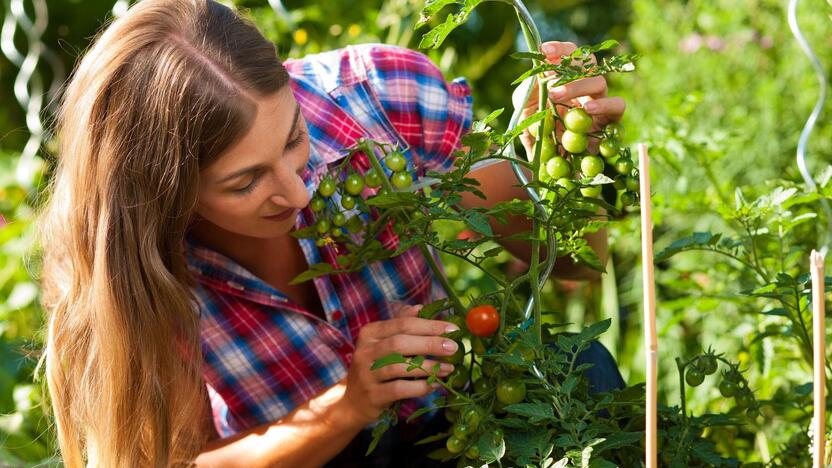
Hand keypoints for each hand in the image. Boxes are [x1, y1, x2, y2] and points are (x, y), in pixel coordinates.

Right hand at [341, 303, 459, 426]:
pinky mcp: (373, 395)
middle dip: (430, 344)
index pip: (402, 324)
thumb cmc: (375, 368)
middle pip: (400, 343)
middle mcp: (365, 350)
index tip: (453, 329)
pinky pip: (400, 389)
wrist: (353, 402)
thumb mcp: (382, 343)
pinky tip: (434, 385)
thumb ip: (400, 325)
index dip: (429, 325)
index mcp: (370, 333)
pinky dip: (420, 387)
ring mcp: (367, 374)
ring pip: (399, 366)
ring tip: (448, 368)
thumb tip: (420, 308)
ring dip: (428, 367)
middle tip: (453, 347)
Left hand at [520, 41, 626, 156]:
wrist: (547, 163)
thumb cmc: (538, 132)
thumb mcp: (525, 110)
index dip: (560, 49)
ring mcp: (599, 102)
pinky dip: (604, 105)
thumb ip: (529, 91)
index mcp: (566, 78)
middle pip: (588, 61)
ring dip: (578, 86)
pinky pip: (617, 106)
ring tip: (556, 97)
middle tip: (548, 81)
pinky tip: (587, 110)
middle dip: (570, 64)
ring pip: (600, 82)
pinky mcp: (611, 121)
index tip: (544, 50)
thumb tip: (538, 74)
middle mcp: (585, 86)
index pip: (570, 54)